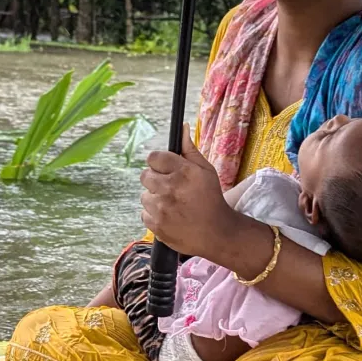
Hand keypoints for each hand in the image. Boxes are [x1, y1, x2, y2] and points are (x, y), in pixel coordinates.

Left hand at [140, 146, 244, 260]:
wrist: (217, 232)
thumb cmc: (211, 199)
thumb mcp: (206, 170)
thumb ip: (190, 150)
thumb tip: (182, 128)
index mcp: (183, 172)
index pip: (153, 158)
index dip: (159, 163)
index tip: (165, 170)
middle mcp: (170, 188)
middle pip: (145, 175)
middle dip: (155, 180)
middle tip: (170, 188)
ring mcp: (161, 208)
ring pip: (144, 196)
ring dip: (155, 198)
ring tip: (172, 204)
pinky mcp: (156, 225)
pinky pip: (144, 214)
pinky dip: (154, 215)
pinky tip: (170, 216)